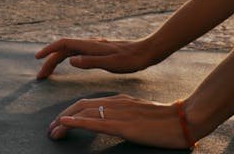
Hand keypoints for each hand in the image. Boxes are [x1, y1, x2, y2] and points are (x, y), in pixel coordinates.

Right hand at [35, 38, 153, 78]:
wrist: (147, 52)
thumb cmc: (131, 60)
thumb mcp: (112, 64)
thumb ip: (91, 62)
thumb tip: (70, 61)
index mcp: (90, 46)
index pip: (63, 44)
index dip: (49, 51)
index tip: (37, 59)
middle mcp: (90, 44)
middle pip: (64, 49)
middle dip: (50, 61)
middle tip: (40, 77)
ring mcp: (94, 47)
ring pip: (70, 51)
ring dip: (57, 60)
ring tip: (49, 73)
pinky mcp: (99, 51)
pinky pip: (77, 53)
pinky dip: (67, 58)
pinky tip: (69, 64)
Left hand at [47, 94, 191, 148]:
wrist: (184, 120)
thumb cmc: (165, 120)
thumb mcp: (140, 114)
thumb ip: (125, 114)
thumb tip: (113, 122)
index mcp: (119, 100)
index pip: (88, 104)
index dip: (70, 113)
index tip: (59, 124)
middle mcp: (116, 103)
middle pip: (81, 106)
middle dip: (62, 117)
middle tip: (50, 131)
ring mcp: (120, 113)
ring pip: (85, 114)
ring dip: (64, 122)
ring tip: (52, 132)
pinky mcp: (125, 125)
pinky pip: (96, 122)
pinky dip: (78, 122)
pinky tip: (65, 124)